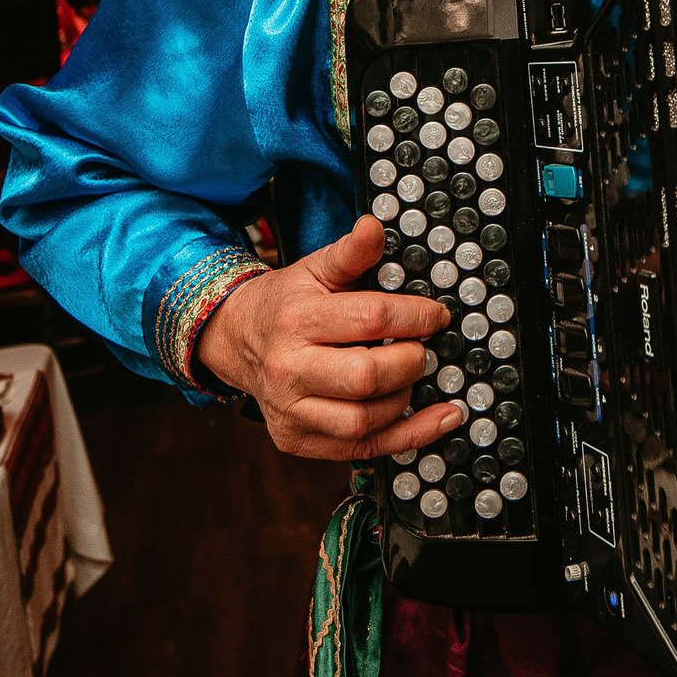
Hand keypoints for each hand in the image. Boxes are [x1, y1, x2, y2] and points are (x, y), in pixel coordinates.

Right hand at [197, 215, 462, 460]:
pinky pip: (362, 449)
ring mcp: (291, 410)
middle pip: (365, 376)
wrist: (238, 340)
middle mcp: (289, 369)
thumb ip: (350, 253)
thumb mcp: (315, 269)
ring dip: (404, 399)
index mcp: (297, 320)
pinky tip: (438, 420)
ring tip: (411, 376)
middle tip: (422, 349)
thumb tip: (374, 226)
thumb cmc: (288, 303)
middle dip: (410, 361)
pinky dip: (408, 437)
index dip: (414, 316)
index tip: (436, 315)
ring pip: (363, 419)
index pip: (369, 319)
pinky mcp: (298, 440)